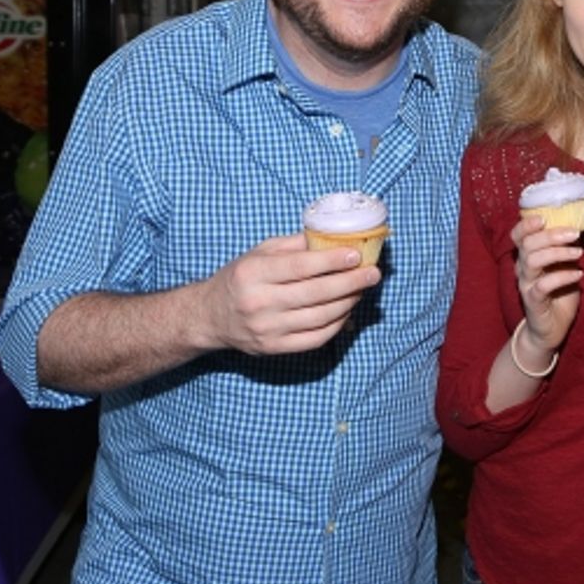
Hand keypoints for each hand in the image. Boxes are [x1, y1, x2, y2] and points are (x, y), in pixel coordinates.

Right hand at [198, 234, 379, 354]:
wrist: (210, 316)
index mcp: (253, 273)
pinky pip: (316, 338)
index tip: (357, 254)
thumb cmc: (241, 278)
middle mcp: (258, 303)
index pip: (300, 267)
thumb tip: (334, 235)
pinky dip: (337, 324)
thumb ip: (295, 244)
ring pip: (320, 317)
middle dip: (351, 282)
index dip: (332, 260)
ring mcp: (266, 329)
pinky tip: (347, 310)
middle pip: (315, 293)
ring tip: (363, 288)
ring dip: (348, 302)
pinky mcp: (274, 348)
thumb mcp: (260, 252)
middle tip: (374, 273)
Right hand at [510, 215, 583, 353]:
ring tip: (579, 254)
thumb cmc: (558, 294)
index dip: (526, 225)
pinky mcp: (533, 301)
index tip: (544, 218)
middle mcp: (523, 269)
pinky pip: (543, 286)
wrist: (550, 328)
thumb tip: (577, 229)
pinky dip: (562, 277)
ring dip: (558, 253)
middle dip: (551, 235)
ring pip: (532, 261)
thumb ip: (564, 250)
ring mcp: (526, 285)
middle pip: (527, 245)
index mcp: (527, 257)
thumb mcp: (563, 267)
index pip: (518, 236)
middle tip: (574, 234)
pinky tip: (579, 275)